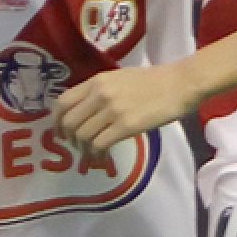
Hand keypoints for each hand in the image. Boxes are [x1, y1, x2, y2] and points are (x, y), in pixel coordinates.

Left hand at [55, 62, 197, 153]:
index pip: (63, 102)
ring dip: (84, 150)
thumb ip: (99, 91)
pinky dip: (97, 155)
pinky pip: (100, 145)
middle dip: (69, 139)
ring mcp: (112, 110)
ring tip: (92, 154)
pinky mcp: (126, 126)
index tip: (60, 132)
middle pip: (69, 122)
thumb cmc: (153, 81)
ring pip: (83, 136)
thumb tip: (84, 111)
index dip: (56, 121)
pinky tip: (103, 158)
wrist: (180, 84)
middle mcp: (100, 94)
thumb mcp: (119, 78)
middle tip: (76, 147)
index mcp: (96, 81)